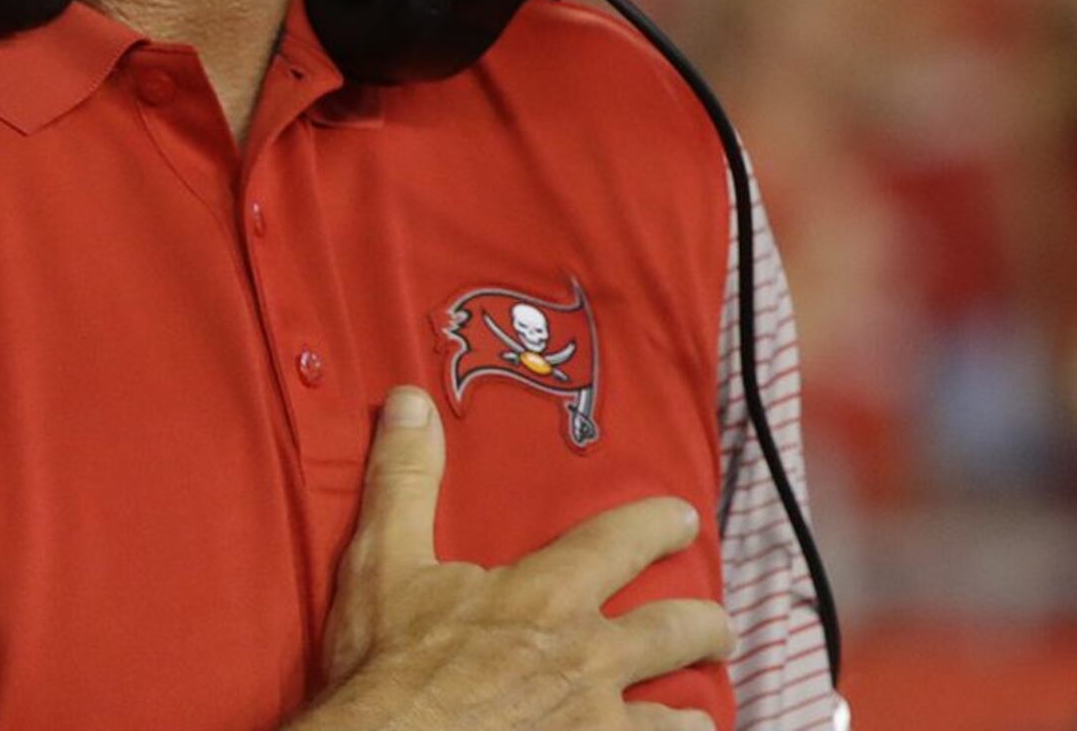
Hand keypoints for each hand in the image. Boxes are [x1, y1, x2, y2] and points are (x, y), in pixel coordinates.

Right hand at [296, 387, 733, 730]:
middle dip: (706, 624)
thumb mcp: (383, 560)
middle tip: (716, 625)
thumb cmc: (389, 663)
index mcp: (548, 595)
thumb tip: (410, 399)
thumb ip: (404, 478)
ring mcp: (599, 721)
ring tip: (696, 708)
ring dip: (692, 707)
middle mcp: (591, 656)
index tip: (684, 519)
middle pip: (678, 630)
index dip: (660, 524)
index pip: (624, 542)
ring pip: (681, 713)